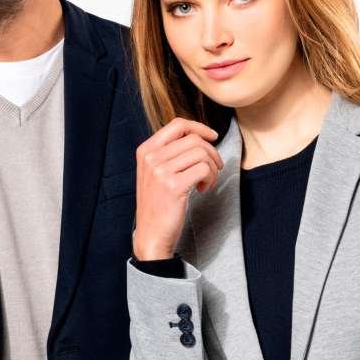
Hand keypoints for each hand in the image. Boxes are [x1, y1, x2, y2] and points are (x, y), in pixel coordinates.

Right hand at [132, 117, 223, 259]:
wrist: (151, 234)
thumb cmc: (158, 204)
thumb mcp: (155, 172)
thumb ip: (169, 152)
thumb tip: (198, 136)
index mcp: (145, 150)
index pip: (178, 124)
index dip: (200, 127)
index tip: (213, 137)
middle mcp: (151, 157)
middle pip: (194, 139)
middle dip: (212, 152)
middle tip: (214, 169)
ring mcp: (160, 171)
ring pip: (201, 153)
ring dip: (212, 168)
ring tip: (206, 182)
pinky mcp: (173, 186)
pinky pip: (204, 169)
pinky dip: (211, 178)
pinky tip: (203, 190)